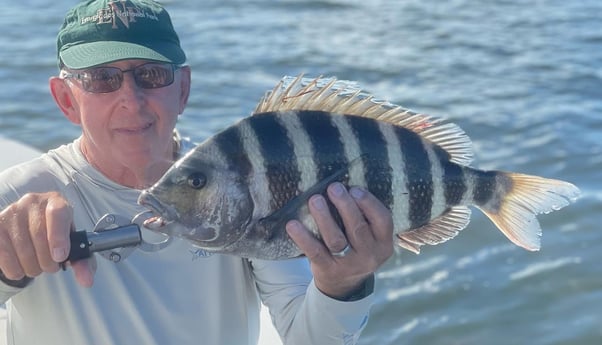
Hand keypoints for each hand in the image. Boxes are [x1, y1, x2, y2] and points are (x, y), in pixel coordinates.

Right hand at [0, 192, 94, 286]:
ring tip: (36, 266)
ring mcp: (11, 212)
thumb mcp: (72, 245)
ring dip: (31, 267)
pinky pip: (3, 255)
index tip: (60, 257)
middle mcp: (32, 202)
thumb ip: (82, 262)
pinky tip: (20, 267)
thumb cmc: (55, 235)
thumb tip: (87, 280)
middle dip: (48, 260)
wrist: (29, 230)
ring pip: (21, 248)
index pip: (58, 213)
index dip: (59, 237)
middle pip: (39, 235)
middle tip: (51, 267)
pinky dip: (14, 269)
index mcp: (56, 201)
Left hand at [286, 182, 393, 298]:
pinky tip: (293, 224)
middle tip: (333, 187)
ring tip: (315, 200)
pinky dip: (303, 237)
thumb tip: (344, 185)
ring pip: (336, 239)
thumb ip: (364, 217)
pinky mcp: (327, 270)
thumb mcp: (370, 238)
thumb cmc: (356, 248)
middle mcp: (369, 255)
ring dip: (324, 218)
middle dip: (345, 205)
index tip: (354, 188)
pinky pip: (315, 252)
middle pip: (358, 228)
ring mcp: (348, 265)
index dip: (369, 203)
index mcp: (383, 243)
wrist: (343, 285)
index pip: (383, 220)